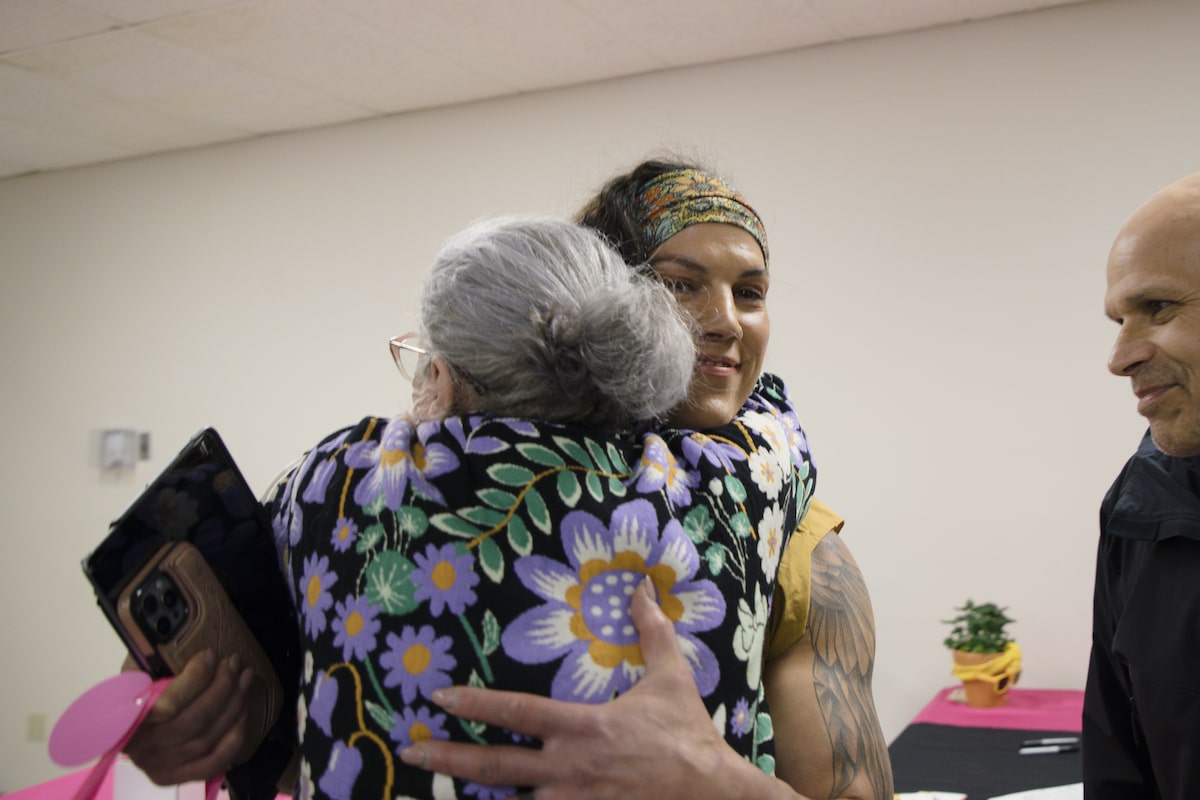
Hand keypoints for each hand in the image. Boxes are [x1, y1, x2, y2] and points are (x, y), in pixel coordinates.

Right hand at [122, 649, 254, 785]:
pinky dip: (233, 738)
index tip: (211, 654)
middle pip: (194, 721)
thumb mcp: (134, 672)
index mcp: (126, 720)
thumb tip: (177, 637)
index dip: (196, 678)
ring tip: (245, 678)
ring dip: (234, 705)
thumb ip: (150, 661)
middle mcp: (143, 749)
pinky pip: (213, 761)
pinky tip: (243, 712)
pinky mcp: (177, 775)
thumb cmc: (133, 692)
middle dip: (223, 687)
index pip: (168, 705)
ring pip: (207, 738)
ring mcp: (161, 766)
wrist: (124, 728)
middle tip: (235, 663)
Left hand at [399, 577, 782, 799]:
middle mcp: (568, 769)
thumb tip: (642, 587)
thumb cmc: (688, 737)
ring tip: (434, 790)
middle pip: (494, 766)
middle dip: (447, 758)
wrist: (714, 795)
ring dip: (472, 796)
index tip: (438, 696)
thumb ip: (652, 632)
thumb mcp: (672, 678)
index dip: (475, 702)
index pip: (517, 712)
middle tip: (410, 751)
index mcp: (583, 727)